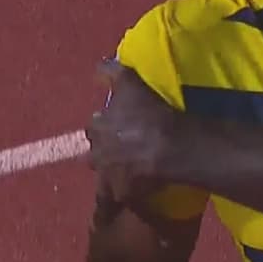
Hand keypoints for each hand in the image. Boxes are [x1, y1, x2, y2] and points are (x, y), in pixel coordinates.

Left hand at [85, 60, 178, 204]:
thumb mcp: (130, 83)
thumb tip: (97, 66)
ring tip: (130, 171)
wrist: (168, 144)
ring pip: (106, 178)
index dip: (105, 125)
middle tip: (123, 147)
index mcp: (97, 129)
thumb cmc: (148, 112)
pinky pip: (123, 196)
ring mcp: (110, 177)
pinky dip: (129, 192)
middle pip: (95, 155)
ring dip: (115, 174)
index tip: (117, 123)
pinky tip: (139, 189)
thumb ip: (111, 71)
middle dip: (105, 151)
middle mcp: (98, 155)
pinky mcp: (125, 194)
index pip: (94, 126)